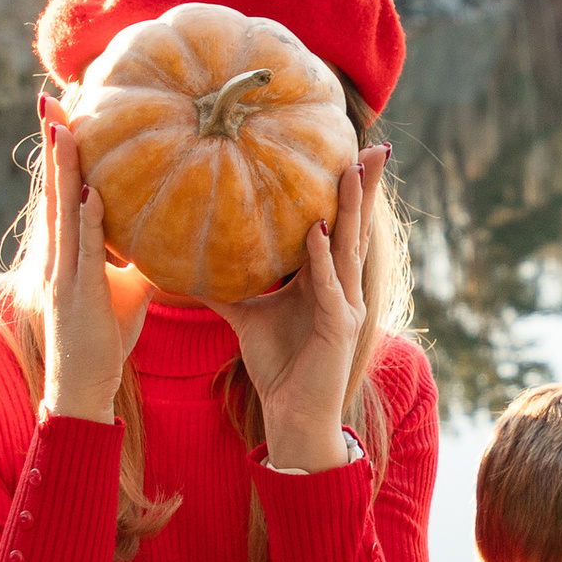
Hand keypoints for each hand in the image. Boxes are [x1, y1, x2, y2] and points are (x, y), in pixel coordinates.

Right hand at [36, 107, 149, 422]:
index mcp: (67, 250)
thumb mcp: (126, 288)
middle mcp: (58, 254)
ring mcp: (62, 273)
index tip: (67, 110)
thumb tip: (177, 232)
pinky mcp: (74, 295)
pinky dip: (86, 222)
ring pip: (61, 211)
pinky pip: (83, 252)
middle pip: (54, 189)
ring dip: (63, 169)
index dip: (64, 152)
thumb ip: (143, 257)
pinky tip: (93, 194)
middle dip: (52, 144)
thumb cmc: (104, 337)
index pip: (65, 190)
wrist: (80, 387)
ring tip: (65, 126)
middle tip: (50, 98)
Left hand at [214, 143, 389, 471]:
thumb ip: (226, 288)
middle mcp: (343, 287)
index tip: (350, 150)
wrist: (292, 416)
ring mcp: (346, 306)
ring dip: (350, 209)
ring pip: (350, 248)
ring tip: (351, 170)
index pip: (341, 226)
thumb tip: (187, 265)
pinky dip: (323, 259)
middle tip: (375, 145)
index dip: (348, 192)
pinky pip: (329, 286)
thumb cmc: (278, 367)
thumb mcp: (247, 317)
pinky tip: (318, 232)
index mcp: (327, 281)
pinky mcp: (340, 328)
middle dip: (365, 186)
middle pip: (356, 227)